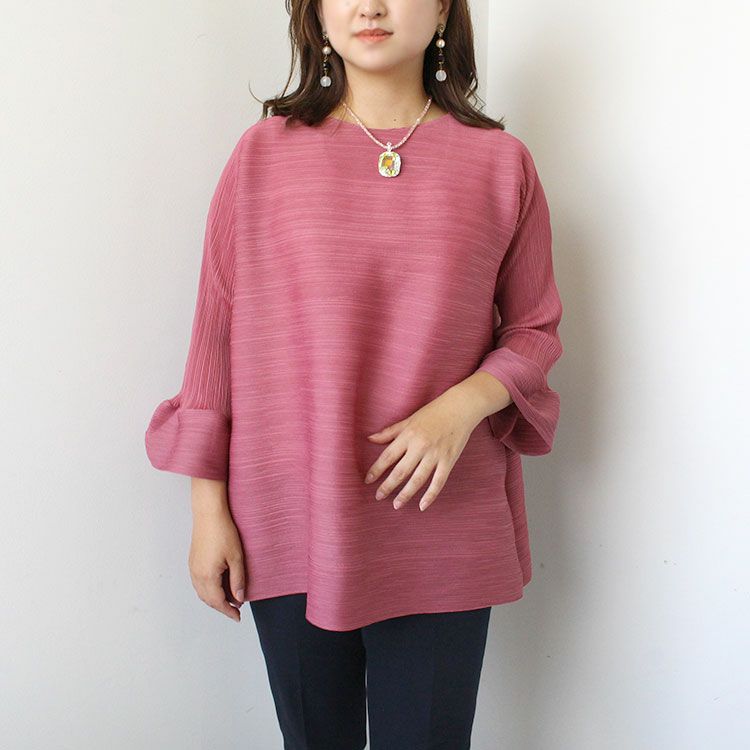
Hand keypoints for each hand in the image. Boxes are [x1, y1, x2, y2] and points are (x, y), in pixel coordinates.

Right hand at [188, 505, 245, 621]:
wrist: (208, 514)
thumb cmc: (223, 532)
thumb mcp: (236, 558)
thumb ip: (238, 580)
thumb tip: (239, 598)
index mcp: (207, 577)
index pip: (218, 602)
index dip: (229, 611)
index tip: (238, 617)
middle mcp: (197, 575)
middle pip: (208, 600)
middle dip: (222, 607)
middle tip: (236, 609)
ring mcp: (193, 568)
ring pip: (202, 592)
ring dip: (215, 598)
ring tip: (230, 598)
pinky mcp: (193, 561)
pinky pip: (199, 583)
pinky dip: (208, 589)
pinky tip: (219, 584)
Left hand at [363, 389, 479, 511]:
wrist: (461, 407)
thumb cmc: (434, 412)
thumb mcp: (409, 419)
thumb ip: (390, 432)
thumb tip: (370, 438)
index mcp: (408, 435)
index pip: (388, 456)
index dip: (376, 470)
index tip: (368, 480)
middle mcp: (420, 446)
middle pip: (400, 471)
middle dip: (388, 486)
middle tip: (378, 497)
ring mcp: (435, 455)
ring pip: (417, 480)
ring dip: (406, 494)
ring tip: (396, 505)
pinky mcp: (449, 460)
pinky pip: (438, 482)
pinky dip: (430, 495)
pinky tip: (422, 506)